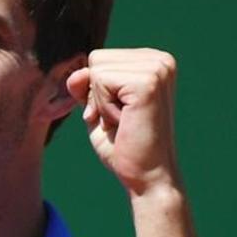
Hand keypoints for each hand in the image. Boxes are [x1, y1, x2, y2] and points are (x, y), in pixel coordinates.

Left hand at [66, 48, 180, 195]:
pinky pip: (101, 81)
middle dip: (97, 95)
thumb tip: (77, 73)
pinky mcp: (148, 82)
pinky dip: (104, 107)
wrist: (146, 177)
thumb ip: (85, 85)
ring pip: (97, 69)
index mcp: (152, 62)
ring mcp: (157, 69)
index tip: (118, 116)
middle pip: (97, 59)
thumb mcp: (97, 109)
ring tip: (124, 121)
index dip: (97, 92)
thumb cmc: (124, 147)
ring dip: (101, 103)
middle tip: (121, 120)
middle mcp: (160, 60)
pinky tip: (124, 122)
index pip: (101, 59)